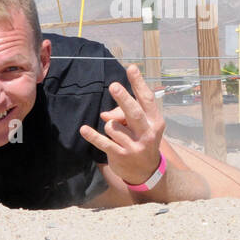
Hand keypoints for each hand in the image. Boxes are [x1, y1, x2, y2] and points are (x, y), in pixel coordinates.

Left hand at [79, 64, 164, 186]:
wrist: (146, 171)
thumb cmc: (141, 140)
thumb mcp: (140, 127)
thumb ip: (124, 115)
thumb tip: (104, 115)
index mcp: (155, 121)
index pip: (147, 99)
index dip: (138, 83)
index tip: (131, 68)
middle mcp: (147, 132)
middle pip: (133, 112)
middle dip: (123, 99)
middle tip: (114, 86)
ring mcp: (134, 145)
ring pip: (113, 126)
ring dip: (109, 126)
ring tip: (116, 134)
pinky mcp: (121, 155)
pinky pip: (103, 142)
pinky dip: (92, 135)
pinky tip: (84, 130)